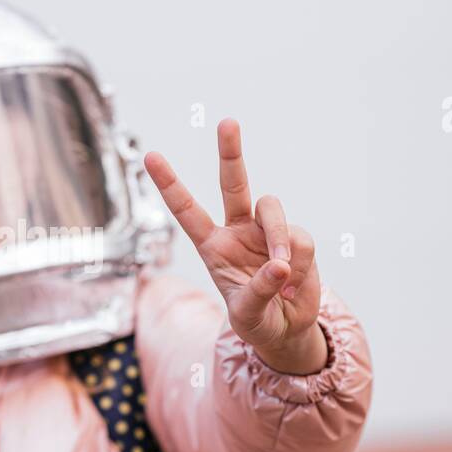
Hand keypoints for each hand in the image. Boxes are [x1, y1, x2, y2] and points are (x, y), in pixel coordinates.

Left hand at [144, 118, 327, 374]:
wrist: (286, 330)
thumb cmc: (256, 320)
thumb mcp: (247, 314)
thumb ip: (258, 290)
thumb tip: (280, 265)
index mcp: (212, 245)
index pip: (186, 210)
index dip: (169, 184)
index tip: (150, 155)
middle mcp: (238, 230)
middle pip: (233, 183)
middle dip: (230, 152)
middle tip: (227, 122)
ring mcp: (267, 231)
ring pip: (273, 209)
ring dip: (279, 239)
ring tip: (285, 274)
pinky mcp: (296, 238)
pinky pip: (300, 239)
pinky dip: (301, 264)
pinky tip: (294, 286)